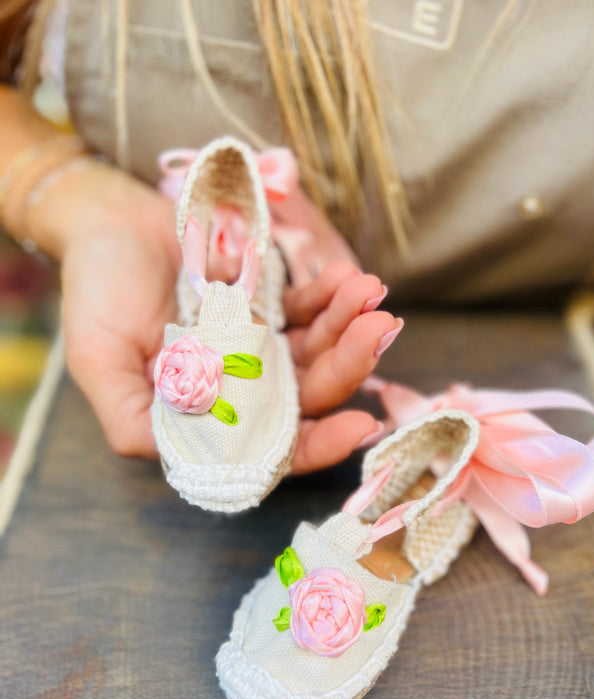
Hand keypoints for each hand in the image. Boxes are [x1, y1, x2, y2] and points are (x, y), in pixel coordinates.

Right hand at [57, 169, 401, 470]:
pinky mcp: (270, 307)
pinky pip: (311, 308)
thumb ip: (132, 418)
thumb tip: (182, 464)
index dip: (317, 445)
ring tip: (368, 291)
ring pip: (319, 351)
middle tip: (378, 329)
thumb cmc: (96, 290)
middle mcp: (239, 389)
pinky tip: (347, 277)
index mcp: (204, 415)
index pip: (269, 448)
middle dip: (348, 367)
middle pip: (308, 396)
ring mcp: (260, 347)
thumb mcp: (99, 360)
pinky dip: (332, 295)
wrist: (109, 220)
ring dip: (350, 327)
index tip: (360, 424)